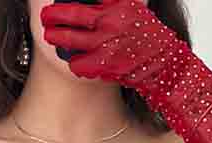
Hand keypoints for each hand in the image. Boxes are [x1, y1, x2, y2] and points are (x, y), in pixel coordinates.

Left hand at [41, 1, 178, 87]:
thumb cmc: (148, 36)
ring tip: (50, 36)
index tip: (54, 1)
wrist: (165, 64)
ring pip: (72, 41)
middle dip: (55, 16)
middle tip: (45, 17)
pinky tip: (72, 61)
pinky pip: (81, 64)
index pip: (85, 1)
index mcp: (117, 5)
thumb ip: (113, 2)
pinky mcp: (106, 67)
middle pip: (74, 16)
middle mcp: (111, 22)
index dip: (68, 2)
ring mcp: (108, 45)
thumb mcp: (134, 8)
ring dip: (58, 39)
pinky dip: (74, 62)